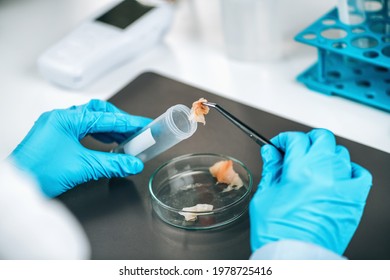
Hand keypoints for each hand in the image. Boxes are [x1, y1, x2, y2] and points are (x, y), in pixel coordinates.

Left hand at [9, 100, 151, 197]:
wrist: (17, 186)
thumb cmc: (39, 173)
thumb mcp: (83, 167)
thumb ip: (112, 164)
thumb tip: (132, 163)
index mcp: (67, 119)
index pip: (106, 118)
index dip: (129, 122)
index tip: (144, 125)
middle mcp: (61, 118)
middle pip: (98, 112)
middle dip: (119, 121)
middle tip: (136, 130)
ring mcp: (57, 126)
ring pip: (90, 119)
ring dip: (109, 127)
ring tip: (125, 137)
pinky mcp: (56, 136)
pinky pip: (82, 128)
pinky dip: (97, 133)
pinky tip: (106, 141)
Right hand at [250, 128, 371, 254]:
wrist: (294, 256)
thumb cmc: (278, 232)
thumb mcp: (266, 195)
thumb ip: (271, 169)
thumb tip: (271, 152)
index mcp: (300, 171)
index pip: (295, 139)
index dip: (283, 139)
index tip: (279, 146)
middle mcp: (325, 174)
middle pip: (322, 137)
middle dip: (307, 140)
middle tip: (297, 150)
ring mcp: (343, 185)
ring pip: (340, 153)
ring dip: (325, 154)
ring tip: (314, 166)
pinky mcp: (354, 199)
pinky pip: (360, 174)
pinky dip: (349, 170)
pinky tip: (337, 176)